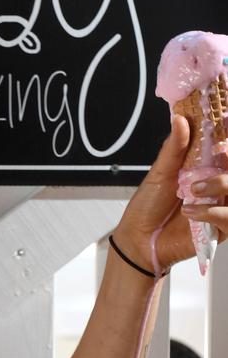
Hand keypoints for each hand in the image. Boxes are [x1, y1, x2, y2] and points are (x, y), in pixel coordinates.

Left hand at [113, 113, 227, 271]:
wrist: (138, 238)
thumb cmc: (148, 206)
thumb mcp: (159, 173)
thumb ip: (174, 148)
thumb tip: (180, 119)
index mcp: (205, 169)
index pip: (225, 153)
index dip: (227, 142)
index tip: (224, 132)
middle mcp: (217, 187)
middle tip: (221, 154)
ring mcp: (220, 207)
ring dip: (222, 184)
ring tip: (194, 191)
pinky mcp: (220, 229)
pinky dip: (213, 213)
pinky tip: (191, 213)